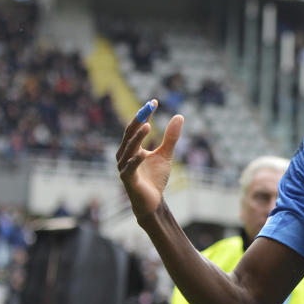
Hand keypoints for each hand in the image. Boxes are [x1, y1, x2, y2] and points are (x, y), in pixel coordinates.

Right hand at [116, 100, 183, 217]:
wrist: (152, 201)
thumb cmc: (155, 178)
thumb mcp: (165, 154)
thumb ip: (171, 137)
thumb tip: (179, 116)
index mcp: (131, 147)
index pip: (136, 127)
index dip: (144, 114)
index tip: (154, 102)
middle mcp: (124, 154)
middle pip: (130, 134)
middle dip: (139, 120)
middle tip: (148, 108)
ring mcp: (124, 166)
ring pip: (128, 149)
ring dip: (137, 137)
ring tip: (147, 125)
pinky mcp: (128, 179)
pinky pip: (130, 168)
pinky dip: (135, 160)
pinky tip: (143, 153)